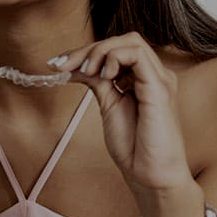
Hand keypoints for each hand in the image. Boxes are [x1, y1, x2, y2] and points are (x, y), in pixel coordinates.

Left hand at [51, 32, 192, 191]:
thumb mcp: (109, 105)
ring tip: (85, 71)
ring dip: (100, 51)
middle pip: (122, 41)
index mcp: (143, 78)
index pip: (116, 49)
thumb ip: (97, 82)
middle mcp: (154, 75)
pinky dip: (114, 58)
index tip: (58, 64)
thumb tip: (75, 65)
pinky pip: (137, 55)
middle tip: (64, 65)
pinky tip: (102, 75)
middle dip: (89, 49)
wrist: (149, 176)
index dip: (85, 51)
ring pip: (130, 42)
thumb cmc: (134, 147)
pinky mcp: (159, 88)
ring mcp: (159, 79)